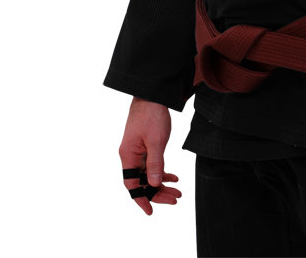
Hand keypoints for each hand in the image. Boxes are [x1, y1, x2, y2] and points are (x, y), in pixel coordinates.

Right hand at [119, 97, 181, 214]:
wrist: (153, 96)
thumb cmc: (151, 115)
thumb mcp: (155, 140)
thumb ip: (154, 163)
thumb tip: (155, 184)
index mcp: (129, 155)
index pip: (132, 184)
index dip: (141, 197)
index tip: (150, 209)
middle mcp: (131, 155)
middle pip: (142, 180)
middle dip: (157, 191)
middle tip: (173, 199)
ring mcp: (138, 150)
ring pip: (148, 173)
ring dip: (161, 183)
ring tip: (176, 192)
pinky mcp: (145, 145)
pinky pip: (151, 164)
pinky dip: (161, 171)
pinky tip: (172, 178)